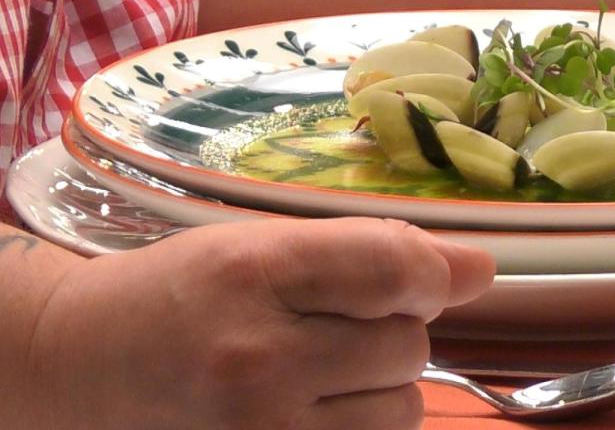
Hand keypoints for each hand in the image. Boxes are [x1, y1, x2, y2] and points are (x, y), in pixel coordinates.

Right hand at [22, 218, 493, 429]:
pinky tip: (315, 410)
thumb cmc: (185, 293)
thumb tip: (485, 270)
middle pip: (411, 345)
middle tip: (325, 328)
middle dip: (389, 331)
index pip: (397, 269)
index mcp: (257, 273)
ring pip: (406, 409)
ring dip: (381, 388)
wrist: (85, 366)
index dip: (426, 275)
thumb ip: (375, 252)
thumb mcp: (266, 247)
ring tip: (312, 374)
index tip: (414, 280)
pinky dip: (364, 428)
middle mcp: (260, 361)